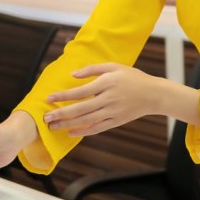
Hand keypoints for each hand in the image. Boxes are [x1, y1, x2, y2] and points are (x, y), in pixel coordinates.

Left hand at [42, 63, 164, 136]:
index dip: (63, 95)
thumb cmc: (132, 77)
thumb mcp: (114, 66)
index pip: (80, 91)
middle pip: (80, 109)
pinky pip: (97, 128)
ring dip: (68, 124)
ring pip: (86, 120)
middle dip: (61, 114)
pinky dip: (83, 131)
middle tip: (45, 118)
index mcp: (106, 83)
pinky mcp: (116, 121)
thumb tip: (72, 75)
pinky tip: (71, 132)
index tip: (49, 98)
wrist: (153, 94)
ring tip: (53, 126)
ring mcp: (112, 112)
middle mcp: (108, 99)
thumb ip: (92, 69)